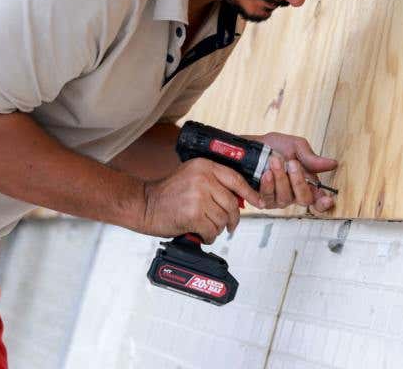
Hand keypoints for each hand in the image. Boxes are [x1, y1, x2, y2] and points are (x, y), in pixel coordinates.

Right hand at [139, 158, 262, 242]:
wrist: (143, 204)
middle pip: (232, 203)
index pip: (236, 179)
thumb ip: (214, 182)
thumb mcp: (192, 177)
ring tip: (208, 228)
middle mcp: (203, 178)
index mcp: (205, 166)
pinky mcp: (192, 215)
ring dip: (218, 229)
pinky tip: (202, 235)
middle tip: (230, 226)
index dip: (250, 193)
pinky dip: (209, 237)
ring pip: (222, 219)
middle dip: (233, 218)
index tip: (259, 202)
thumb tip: (240, 199)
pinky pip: (212, 230)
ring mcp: (198, 196)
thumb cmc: (168, 194)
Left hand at [252, 132, 337, 214]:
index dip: (324, 203)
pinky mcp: (262, 200)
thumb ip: (311, 158)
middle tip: (292, 163)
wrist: (248, 147)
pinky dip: (267, 185)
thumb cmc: (273, 147)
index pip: (318, 199)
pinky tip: (265, 174)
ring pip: (285, 199)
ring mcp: (278, 199)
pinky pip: (267, 198)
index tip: (328, 199)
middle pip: (304, 199)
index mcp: (305, 182)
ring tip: (274, 161)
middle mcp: (293, 194)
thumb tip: (333, 164)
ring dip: (281, 179)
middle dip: (299, 181)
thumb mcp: (295, 147)